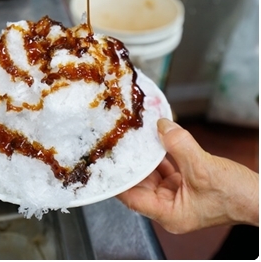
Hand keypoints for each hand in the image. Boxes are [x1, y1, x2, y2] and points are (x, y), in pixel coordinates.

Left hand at [116, 118, 258, 233]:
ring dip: (146, 155)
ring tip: (133, 136)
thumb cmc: (237, 196)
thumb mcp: (202, 167)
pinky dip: (161, 153)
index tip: (103, 162)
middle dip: (131, 162)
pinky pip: (166, 167)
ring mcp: (177, 196)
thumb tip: (161, 126)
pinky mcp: (187, 185)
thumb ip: (178, 145)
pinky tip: (155, 138)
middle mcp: (169, 208)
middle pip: (139, 183)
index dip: (117, 180)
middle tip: (117, 141)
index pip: (131, 197)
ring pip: (152, 173)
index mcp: (169, 214)